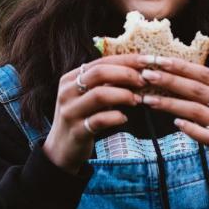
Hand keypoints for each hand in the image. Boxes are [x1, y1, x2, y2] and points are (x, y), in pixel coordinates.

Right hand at [43, 55, 146, 173]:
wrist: (60, 148)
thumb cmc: (81, 117)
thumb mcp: (87, 96)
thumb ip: (104, 83)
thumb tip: (136, 70)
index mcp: (71, 78)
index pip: (101, 62)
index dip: (126, 60)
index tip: (147, 60)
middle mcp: (68, 92)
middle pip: (99, 73)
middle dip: (126, 74)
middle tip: (143, 81)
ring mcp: (70, 112)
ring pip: (99, 95)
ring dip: (123, 95)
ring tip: (137, 100)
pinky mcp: (76, 131)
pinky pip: (99, 120)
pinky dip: (116, 117)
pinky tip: (124, 118)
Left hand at [136, 55, 208, 195]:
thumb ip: (202, 89)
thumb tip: (168, 71)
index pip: (204, 73)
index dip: (180, 66)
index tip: (157, 60)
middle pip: (197, 90)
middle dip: (170, 80)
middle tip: (147, 76)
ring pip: (196, 111)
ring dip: (170, 104)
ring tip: (148, 100)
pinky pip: (203, 135)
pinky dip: (188, 128)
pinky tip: (174, 123)